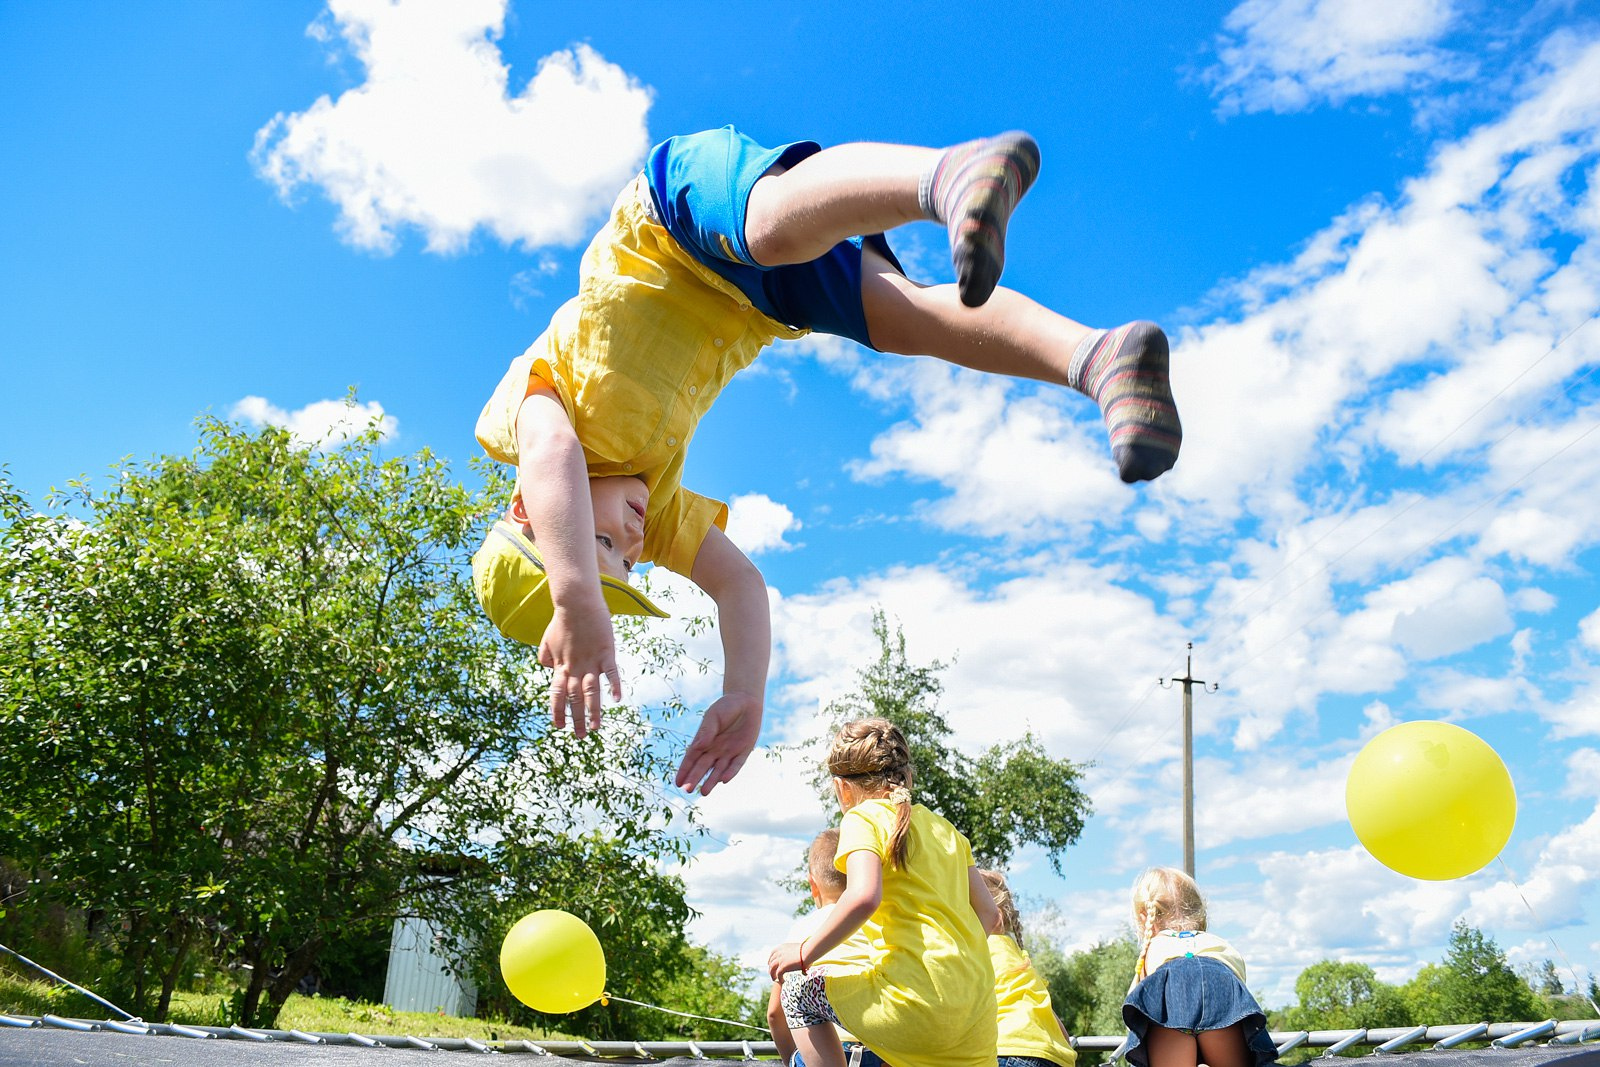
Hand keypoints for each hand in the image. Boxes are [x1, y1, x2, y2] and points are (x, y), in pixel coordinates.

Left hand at [538, 598, 621, 737]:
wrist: (576, 602)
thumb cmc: (561, 619)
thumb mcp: (547, 640)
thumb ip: (544, 656)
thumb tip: (546, 667)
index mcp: (560, 666)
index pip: (557, 694)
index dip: (557, 711)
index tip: (558, 726)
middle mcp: (574, 667)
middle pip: (575, 699)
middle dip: (577, 719)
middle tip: (581, 736)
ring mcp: (590, 661)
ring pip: (591, 692)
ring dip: (594, 711)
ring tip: (596, 727)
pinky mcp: (605, 652)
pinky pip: (610, 673)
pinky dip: (614, 686)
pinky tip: (617, 700)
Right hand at [675, 690, 761, 795]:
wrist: (746, 701)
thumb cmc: (726, 707)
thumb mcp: (714, 716)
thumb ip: (707, 731)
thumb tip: (698, 747)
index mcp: (704, 741)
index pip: (691, 758)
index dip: (684, 770)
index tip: (678, 782)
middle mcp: (715, 750)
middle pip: (702, 767)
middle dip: (695, 778)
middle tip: (687, 790)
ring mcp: (729, 752)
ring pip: (718, 770)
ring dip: (711, 781)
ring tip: (704, 792)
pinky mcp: (743, 752)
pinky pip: (736, 765)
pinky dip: (731, 772)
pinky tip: (724, 780)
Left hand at [767, 940, 804, 981]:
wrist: (807, 952)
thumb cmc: (806, 950)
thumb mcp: (796, 949)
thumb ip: (794, 953)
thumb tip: (800, 959)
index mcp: (781, 947)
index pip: (772, 954)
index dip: (771, 960)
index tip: (771, 964)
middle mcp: (779, 953)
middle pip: (771, 962)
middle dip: (770, 968)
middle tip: (772, 973)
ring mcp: (780, 960)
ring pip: (771, 969)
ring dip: (772, 975)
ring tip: (774, 979)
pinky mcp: (783, 966)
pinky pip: (778, 974)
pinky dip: (779, 978)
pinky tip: (782, 981)